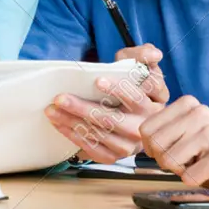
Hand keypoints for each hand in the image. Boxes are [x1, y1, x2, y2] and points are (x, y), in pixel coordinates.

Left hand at [45, 43, 169, 163]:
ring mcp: (129, 145)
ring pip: (99, 134)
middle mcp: (141, 128)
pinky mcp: (115, 156)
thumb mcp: (138, 68)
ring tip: (53, 110)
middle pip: (112, 119)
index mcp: (151, 106)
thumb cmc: (131, 87)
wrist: (132, 117)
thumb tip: (154, 53)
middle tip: (61, 98)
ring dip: (72, 121)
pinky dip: (74, 136)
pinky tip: (60, 124)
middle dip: (83, 108)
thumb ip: (143, 56)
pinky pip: (93, 148)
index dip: (119, 90)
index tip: (98, 80)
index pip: (137, 98)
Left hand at [139, 95, 208, 198]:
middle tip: (183, 159)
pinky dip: (193, 180)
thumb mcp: (180, 134)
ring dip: (180, 170)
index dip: (151, 147)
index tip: (168, 148)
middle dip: (164, 160)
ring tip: (197, 163)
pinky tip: (207, 172)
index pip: (146, 129)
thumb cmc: (205, 152)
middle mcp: (201, 113)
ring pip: (170, 161)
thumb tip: (130, 135)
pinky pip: (188, 177)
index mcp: (187, 103)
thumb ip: (158, 130)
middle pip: (156, 145)